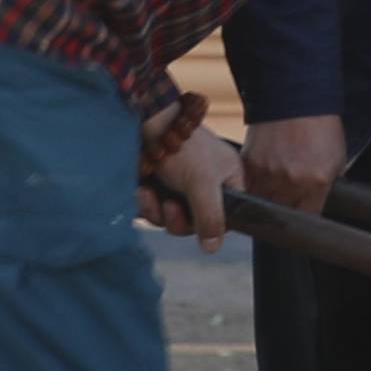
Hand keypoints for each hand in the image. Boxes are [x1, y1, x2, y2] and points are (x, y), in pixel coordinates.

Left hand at [141, 119, 242, 237]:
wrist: (148, 122)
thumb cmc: (183, 147)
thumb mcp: (203, 183)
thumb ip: (211, 217)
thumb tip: (213, 248)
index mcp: (228, 180)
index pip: (227, 216)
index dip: (210, 225)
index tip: (195, 222)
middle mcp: (206, 184)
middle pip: (196, 222)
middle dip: (178, 218)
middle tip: (169, 206)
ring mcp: (182, 185)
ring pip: (172, 218)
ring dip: (158, 212)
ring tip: (148, 195)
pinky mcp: (160, 186)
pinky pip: (155, 210)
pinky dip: (148, 204)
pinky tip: (142, 191)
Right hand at [244, 111, 347, 213]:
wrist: (297, 97)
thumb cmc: (321, 126)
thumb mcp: (337, 158)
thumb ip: (327, 185)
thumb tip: (320, 203)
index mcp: (316, 183)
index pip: (307, 218)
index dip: (304, 219)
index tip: (302, 216)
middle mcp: (290, 182)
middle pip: (282, 214)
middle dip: (285, 210)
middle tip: (287, 201)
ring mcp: (268, 174)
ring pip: (262, 203)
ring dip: (266, 200)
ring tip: (273, 188)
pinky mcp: (249, 163)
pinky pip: (247, 186)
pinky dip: (252, 186)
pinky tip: (261, 177)